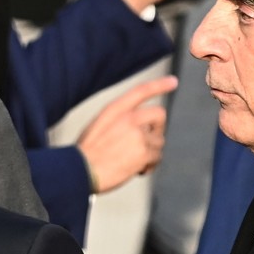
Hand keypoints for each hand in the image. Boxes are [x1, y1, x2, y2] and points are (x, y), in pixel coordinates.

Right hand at [76, 75, 176, 193]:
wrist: (80, 171)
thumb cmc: (86, 153)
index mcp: (115, 110)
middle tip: (148, 142)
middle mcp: (128, 118)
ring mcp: (137, 135)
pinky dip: (149, 166)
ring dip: (150, 153)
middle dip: (158, 129)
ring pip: (158, 141)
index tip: (173, 81)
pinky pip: (157, 157)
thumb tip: (141, 127)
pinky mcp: (143, 153)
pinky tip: (135, 170)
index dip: (159, 85)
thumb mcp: (98, 125)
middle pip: (159, 115)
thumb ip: (119, 120)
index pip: (141, 91)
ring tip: (132, 162)